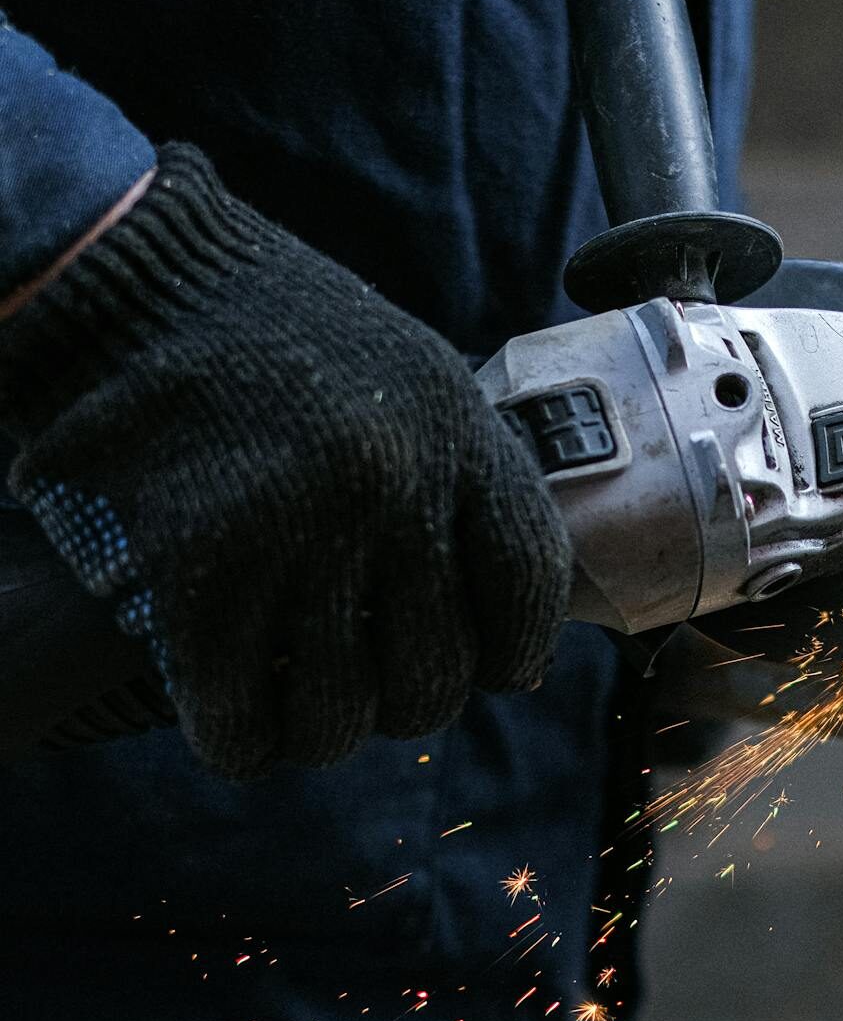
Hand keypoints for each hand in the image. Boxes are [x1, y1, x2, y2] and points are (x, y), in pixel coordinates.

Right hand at [0, 146, 571, 777]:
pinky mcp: (199, 561)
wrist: (137, 279)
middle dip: (405, 704)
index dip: (514, 652)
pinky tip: (235, 721)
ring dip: (320, 732)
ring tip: (296, 700)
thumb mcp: (413, 380)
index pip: (527, 585)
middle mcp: (393, 480)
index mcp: (456, 430)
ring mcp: (298, 523)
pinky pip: (239, 717)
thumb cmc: (281, 341)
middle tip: (368, 681)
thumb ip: (464, 486)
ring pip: (340, 718)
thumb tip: (509, 635)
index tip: (489, 669)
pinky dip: (240, 741)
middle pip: (437, 676)